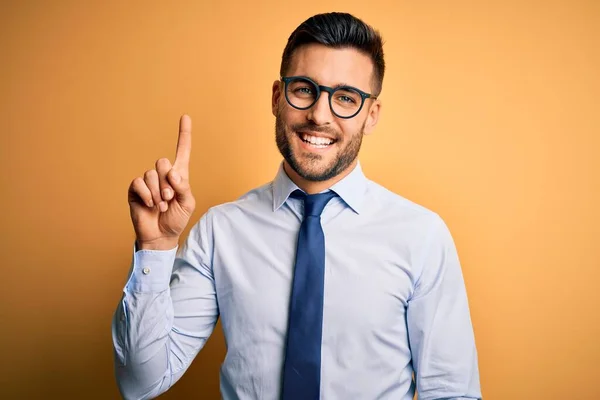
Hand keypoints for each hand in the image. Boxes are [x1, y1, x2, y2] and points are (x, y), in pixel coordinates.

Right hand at [127, 115, 195, 249]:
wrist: (161, 235)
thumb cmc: (176, 219)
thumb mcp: (188, 203)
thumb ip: (183, 186)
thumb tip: (171, 173)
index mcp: (179, 176)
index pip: (182, 152)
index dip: (184, 134)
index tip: (185, 116)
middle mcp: (163, 175)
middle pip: (163, 162)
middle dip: (168, 183)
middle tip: (169, 199)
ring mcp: (148, 181)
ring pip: (151, 174)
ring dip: (158, 193)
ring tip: (161, 206)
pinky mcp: (135, 189)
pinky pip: (139, 183)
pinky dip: (147, 195)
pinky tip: (150, 205)